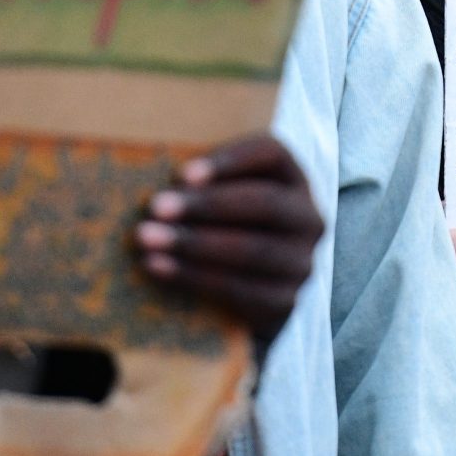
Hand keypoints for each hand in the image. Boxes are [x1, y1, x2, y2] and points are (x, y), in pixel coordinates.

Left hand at [134, 135, 322, 341]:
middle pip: (264, 203)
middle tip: (156, 207)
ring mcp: (301, 263)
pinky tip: (157, 267)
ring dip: (193, 244)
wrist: (257, 287)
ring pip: (251, 250)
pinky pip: (239, 289)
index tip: (183, 173)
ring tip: (146, 238)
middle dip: (207, 205)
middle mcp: (308, 218)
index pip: (271, 154)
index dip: (230, 160)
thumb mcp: (228, 192)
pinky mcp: (284, 301)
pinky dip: (193, 277)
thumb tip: (157, 178)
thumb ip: (204, 180)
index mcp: (294, 178)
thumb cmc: (229, 224)